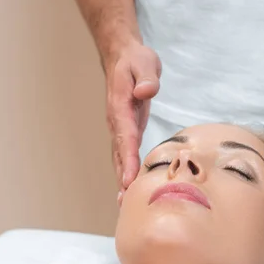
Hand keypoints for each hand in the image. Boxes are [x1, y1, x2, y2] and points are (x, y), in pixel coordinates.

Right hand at [106, 41, 160, 198]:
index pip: (125, 137)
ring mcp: (120, 128)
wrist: (123, 58)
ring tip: (125, 205)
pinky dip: (127, 172)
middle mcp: (117, 122)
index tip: (128, 179)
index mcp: (120, 108)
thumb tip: (146, 91)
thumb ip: (146, 77)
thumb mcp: (144, 62)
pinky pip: (125, 155)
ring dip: (122, 180)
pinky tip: (131, 189)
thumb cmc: (135, 61)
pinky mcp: (127, 131)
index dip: (127, 159)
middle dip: (122, 178)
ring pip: (119, 158)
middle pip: (118, 154)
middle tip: (125, 202)